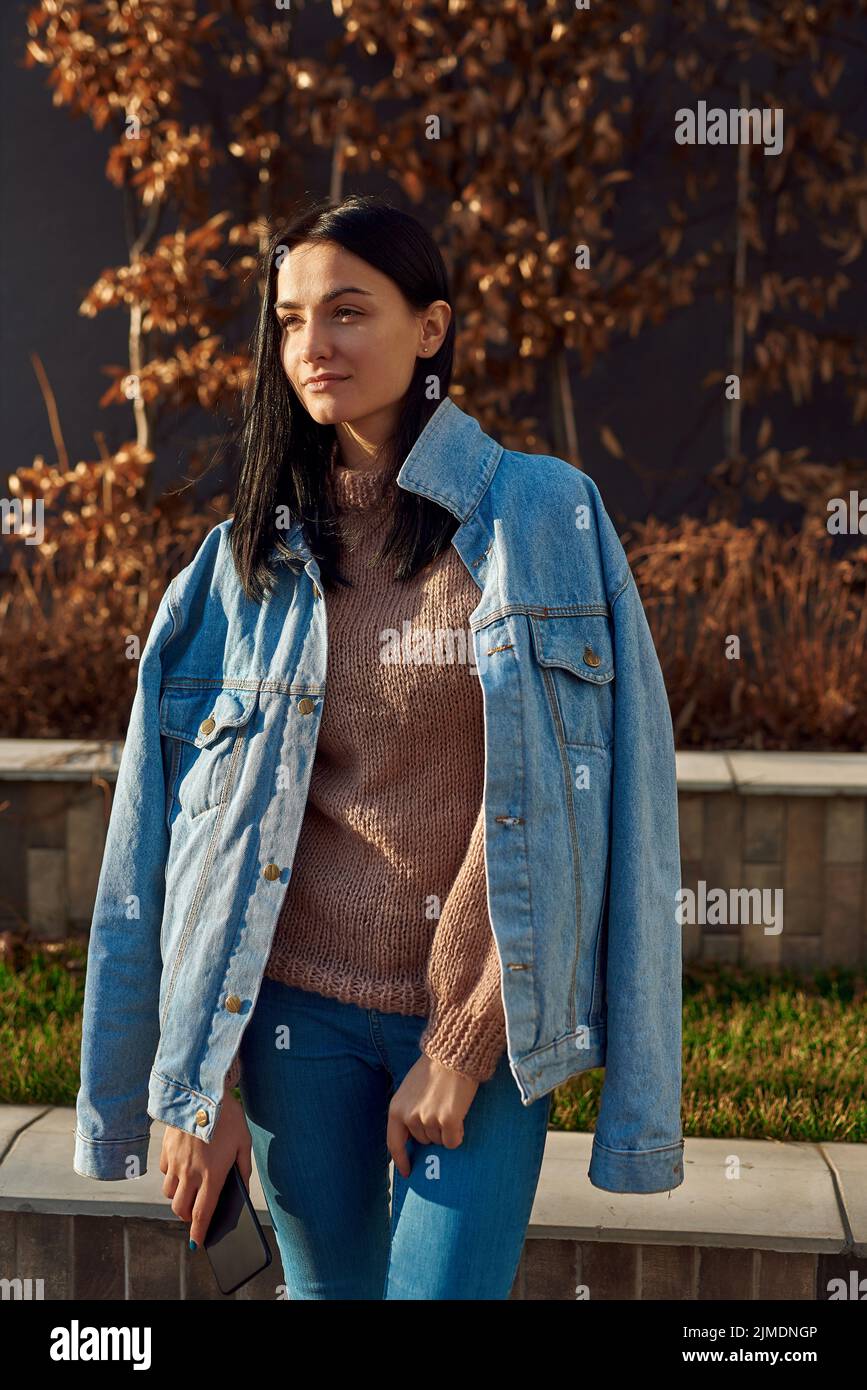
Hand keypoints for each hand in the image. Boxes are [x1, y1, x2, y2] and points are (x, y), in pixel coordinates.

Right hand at [159, 1088, 252, 1249]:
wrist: (202, 1092)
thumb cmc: (228, 1117)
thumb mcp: (244, 1143)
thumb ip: (243, 1169)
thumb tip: (242, 1188)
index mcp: (212, 1175)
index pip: (202, 1214)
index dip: (199, 1233)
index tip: (198, 1244)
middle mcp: (190, 1173)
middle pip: (181, 1209)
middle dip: (187, 1217)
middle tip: (195, 1214)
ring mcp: (175, 1162)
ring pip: (169, 1193)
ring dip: (178, 1197)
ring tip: (189, 1189)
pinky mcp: (166, 1149)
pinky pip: (164, 1171)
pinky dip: (171, 1175)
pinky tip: (182, 1166)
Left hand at [387, 1053, 479, 1179]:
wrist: (453, 1053)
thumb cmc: (434, 1069)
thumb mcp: (410, 1090)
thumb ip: (408, 1111)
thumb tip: (414, 1139)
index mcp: (396, 1109)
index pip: (394, 1143)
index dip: (401, 1160)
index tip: (408, 1172)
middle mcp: (410, 1117)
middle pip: (423, 1141)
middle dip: (433, 1131)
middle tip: (441, 1109)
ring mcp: (428, 1119)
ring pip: (440, 1141)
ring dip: (447, 1130)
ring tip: (450, 1105)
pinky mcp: (448, 1120)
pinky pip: (453, 1141)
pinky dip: (458, 1133)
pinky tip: (460, 1115)